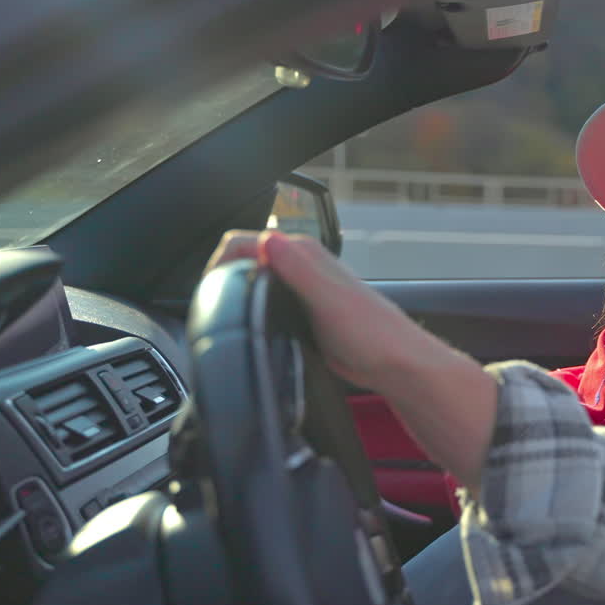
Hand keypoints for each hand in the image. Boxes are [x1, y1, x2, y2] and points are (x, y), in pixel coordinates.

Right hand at [203, 230, 441, 392]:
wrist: (395, 364)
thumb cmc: (372, 332)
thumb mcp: (328, 298)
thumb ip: (297, 268)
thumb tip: (267, 240)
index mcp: (305, 254)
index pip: (244, 241)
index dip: (220, 259)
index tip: (208, 287)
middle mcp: (303, 266)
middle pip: (246, 260)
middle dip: (224, 276)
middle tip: (210, 305)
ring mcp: (303, 290)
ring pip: (256, 282)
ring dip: (238, 293)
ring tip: (225, 317)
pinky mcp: (304, 314)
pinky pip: (267, 305)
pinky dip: (254, 311)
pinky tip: (251, 328)